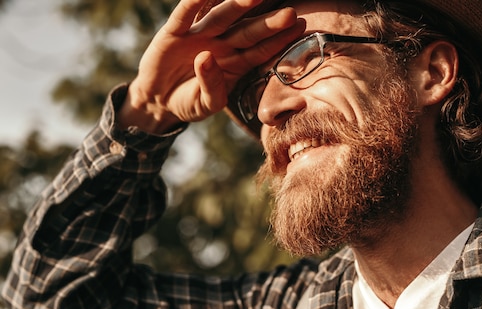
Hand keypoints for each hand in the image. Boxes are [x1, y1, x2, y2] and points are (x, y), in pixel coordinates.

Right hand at [118, 0, 304, 133]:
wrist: (158, 102)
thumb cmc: (189, 102)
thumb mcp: (205, 104)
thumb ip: (212, 86)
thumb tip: (206, 57)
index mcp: (234, 62)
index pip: (260, 49)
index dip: (279, 39)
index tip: (299, 26)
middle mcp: (221, 45)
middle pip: (248, 31)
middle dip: (269, 23)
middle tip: (290, 13)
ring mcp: (199, 36)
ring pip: (222, 17)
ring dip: (238, 5)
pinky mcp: (174, 33)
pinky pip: (185, 15)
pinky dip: (193, 2)